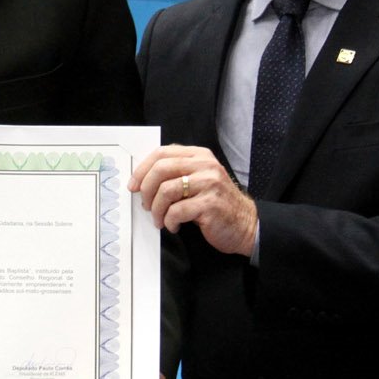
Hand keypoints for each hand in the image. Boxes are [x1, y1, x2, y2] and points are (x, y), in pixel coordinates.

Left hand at [131, 144, 257, 256]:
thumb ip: (177, 173)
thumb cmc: (215, 204)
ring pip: (166, 191)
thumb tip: (141, 180)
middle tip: (145, 205)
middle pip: (161, 169)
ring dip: (157, 210)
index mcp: (200, 155)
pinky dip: (169, 221)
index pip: (162, 153)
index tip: (133, 185)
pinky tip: (174, 226)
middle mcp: (205, 166)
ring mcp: (209, 184)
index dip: (142, 169)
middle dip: (146, 189)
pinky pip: (176, 211)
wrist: (246, 224)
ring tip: (160, 220)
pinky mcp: (210, 204)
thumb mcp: (198, 180)